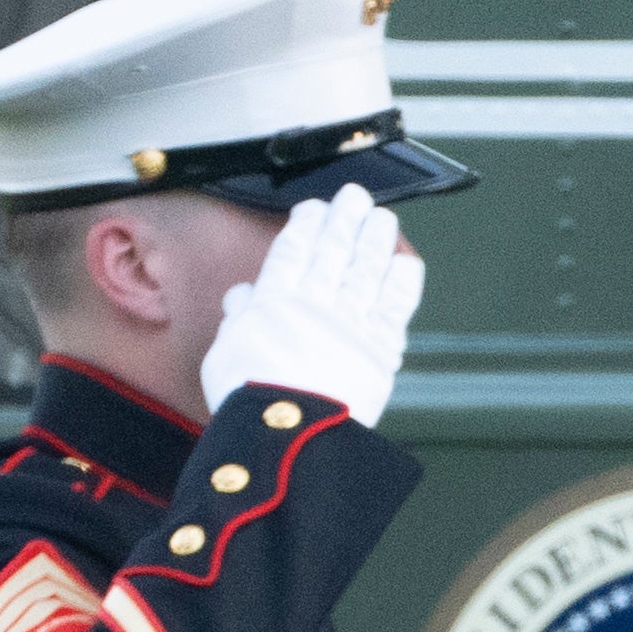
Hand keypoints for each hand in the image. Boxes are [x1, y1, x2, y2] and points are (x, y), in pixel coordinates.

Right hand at [200, 183, 425, 426]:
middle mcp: (314, 306)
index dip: (306, 227)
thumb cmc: (249, 400)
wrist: (286, 435)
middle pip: (332, 254)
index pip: (292, 253)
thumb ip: (240, 318)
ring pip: (364, 272)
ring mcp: (350, 326)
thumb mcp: (226, 352)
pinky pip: (394, 308)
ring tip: (382, 216)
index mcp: (273, 303)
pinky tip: (406, 260)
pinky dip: (401, 282)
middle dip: (344, 222)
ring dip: (374, 240)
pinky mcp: (379, 350)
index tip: (315, 207)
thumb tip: (243, 295)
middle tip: (355, 196)